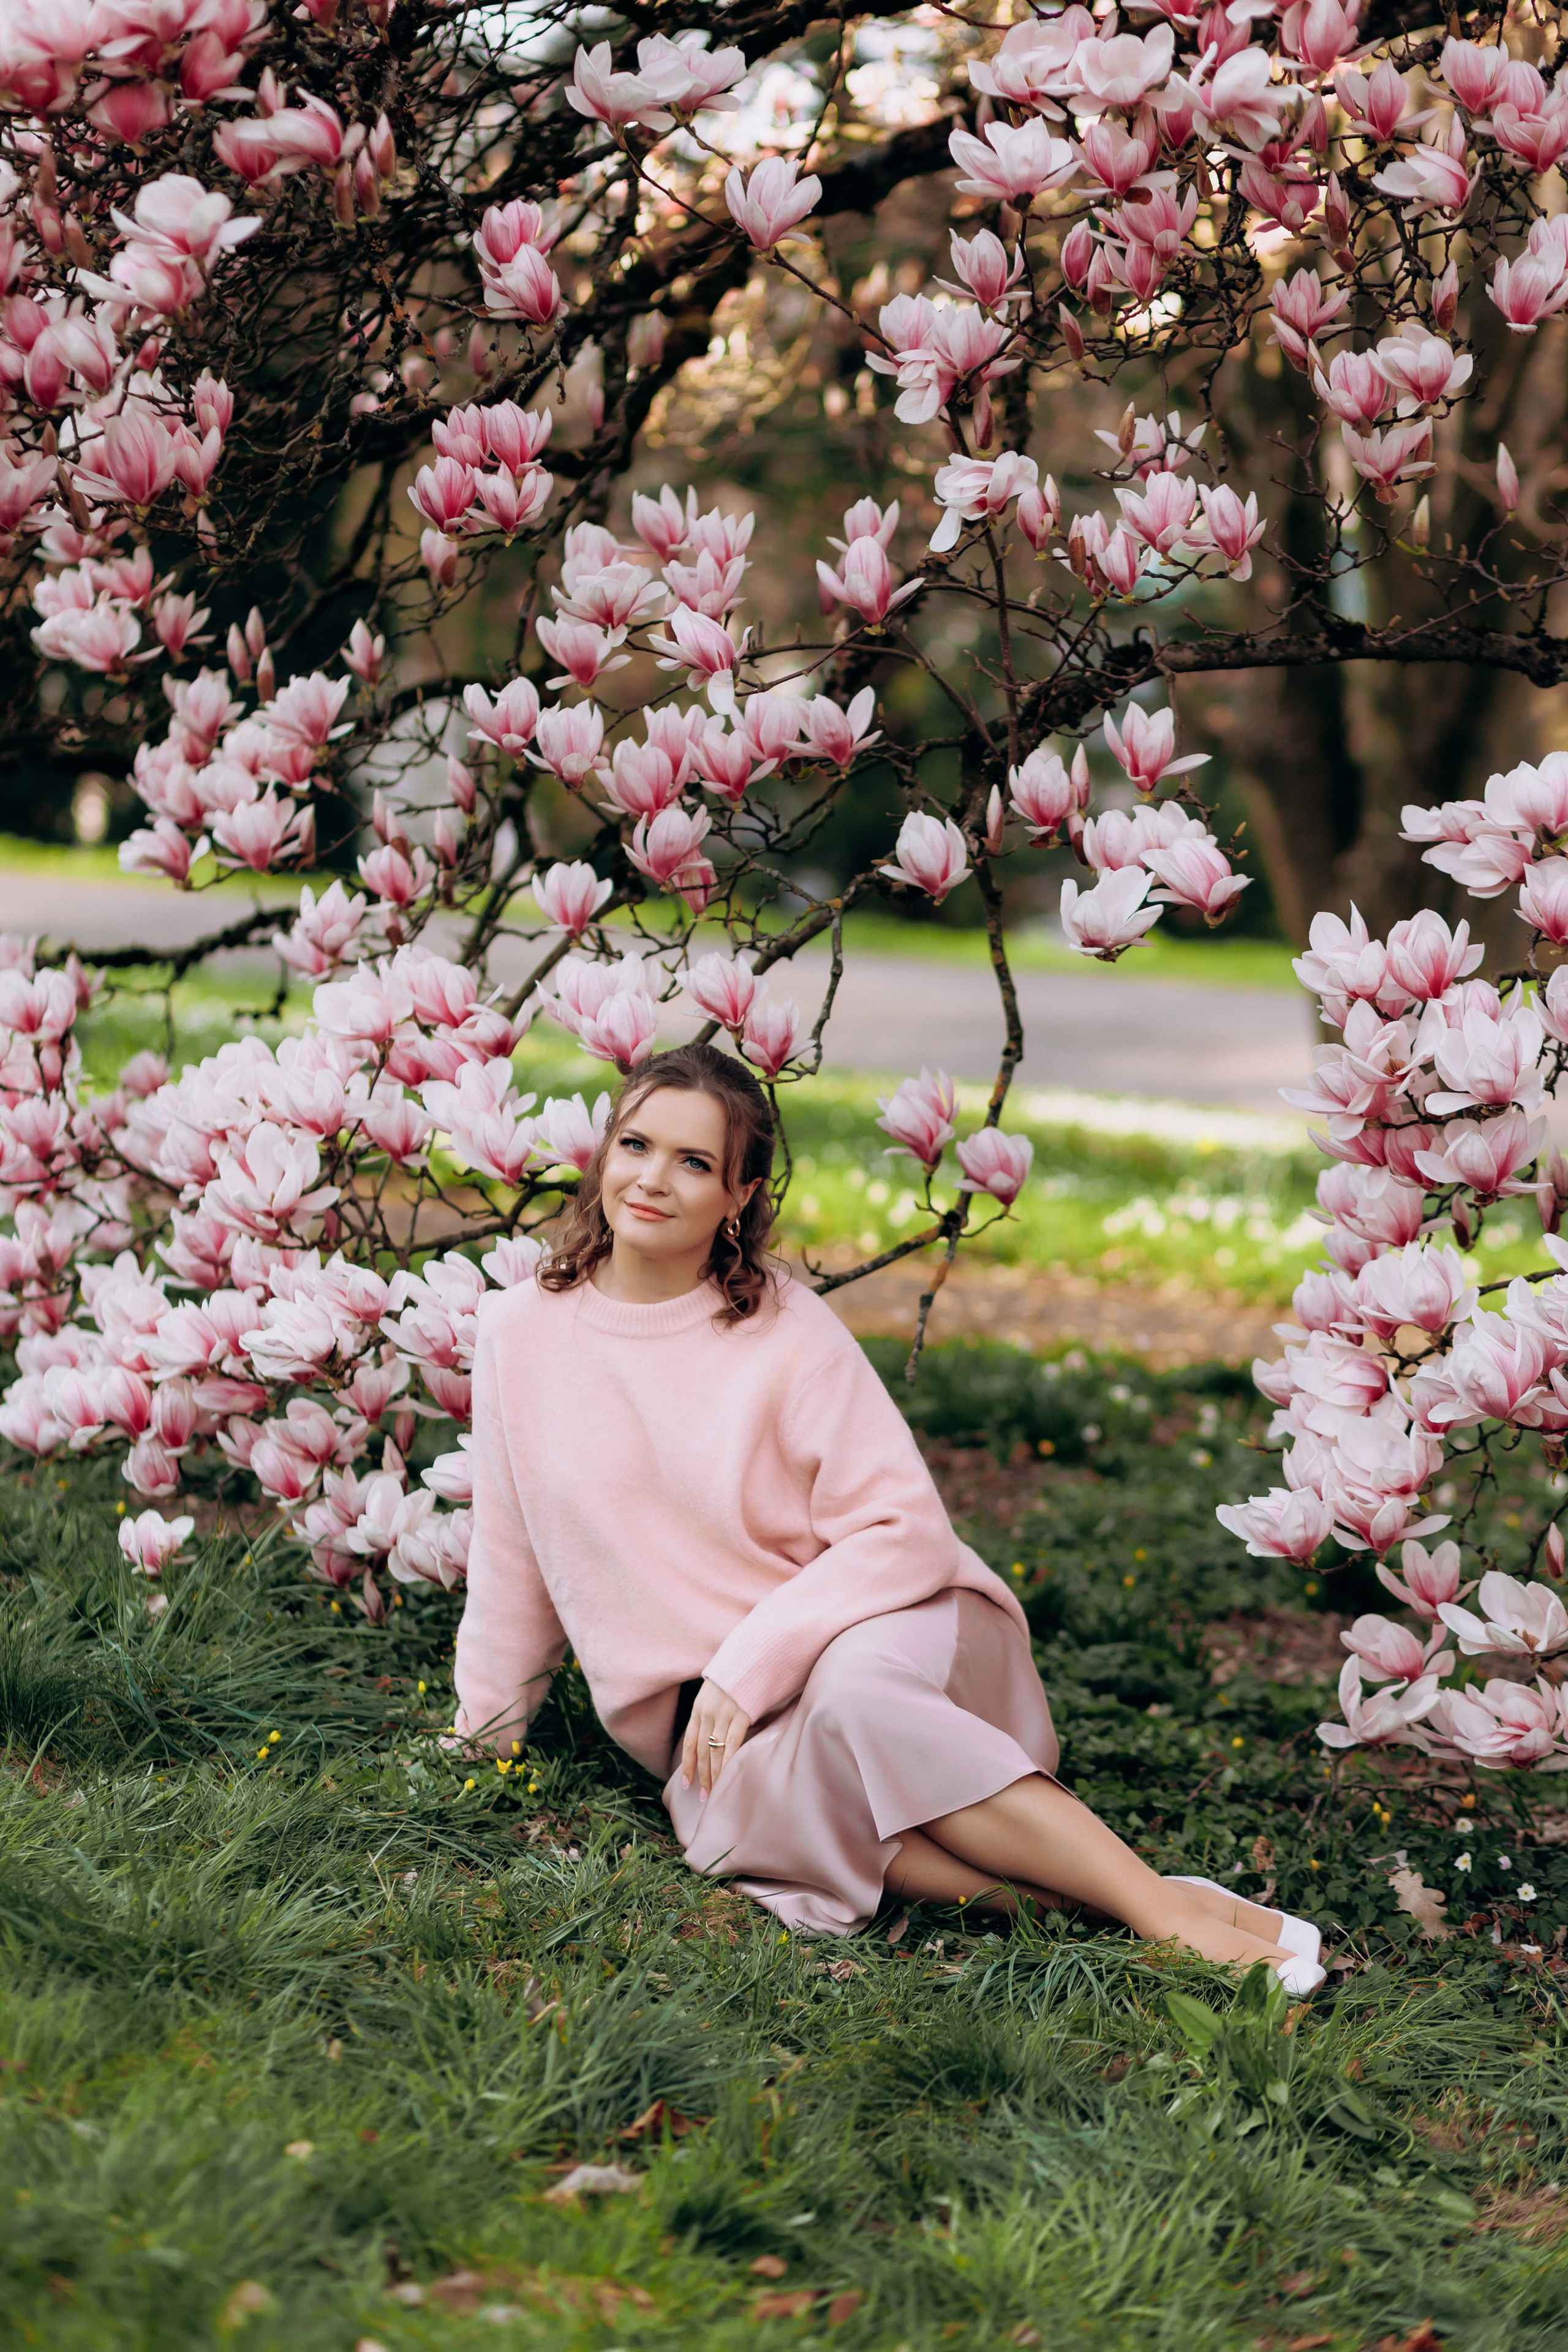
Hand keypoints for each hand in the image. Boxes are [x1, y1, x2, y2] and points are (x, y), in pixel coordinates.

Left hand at [680, 1677, 751, 1797]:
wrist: (754, 1653)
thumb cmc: (739, 1675)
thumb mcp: (718, 1692)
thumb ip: (715, 1712)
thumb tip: (717, 1734)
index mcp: (699, 1707)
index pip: (689, 1742)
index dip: (687, 1765)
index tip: (686, 1783)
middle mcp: (708, 1712)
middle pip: (701, 1751)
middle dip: (701, 1776)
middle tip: (702, 1796)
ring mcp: (724, 1713)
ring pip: (715, 1751)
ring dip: (714, 1775)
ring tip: (713, 1793)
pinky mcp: (741, 1714)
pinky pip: (732, 1744)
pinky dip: (728, 1763)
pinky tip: (727, 1777)